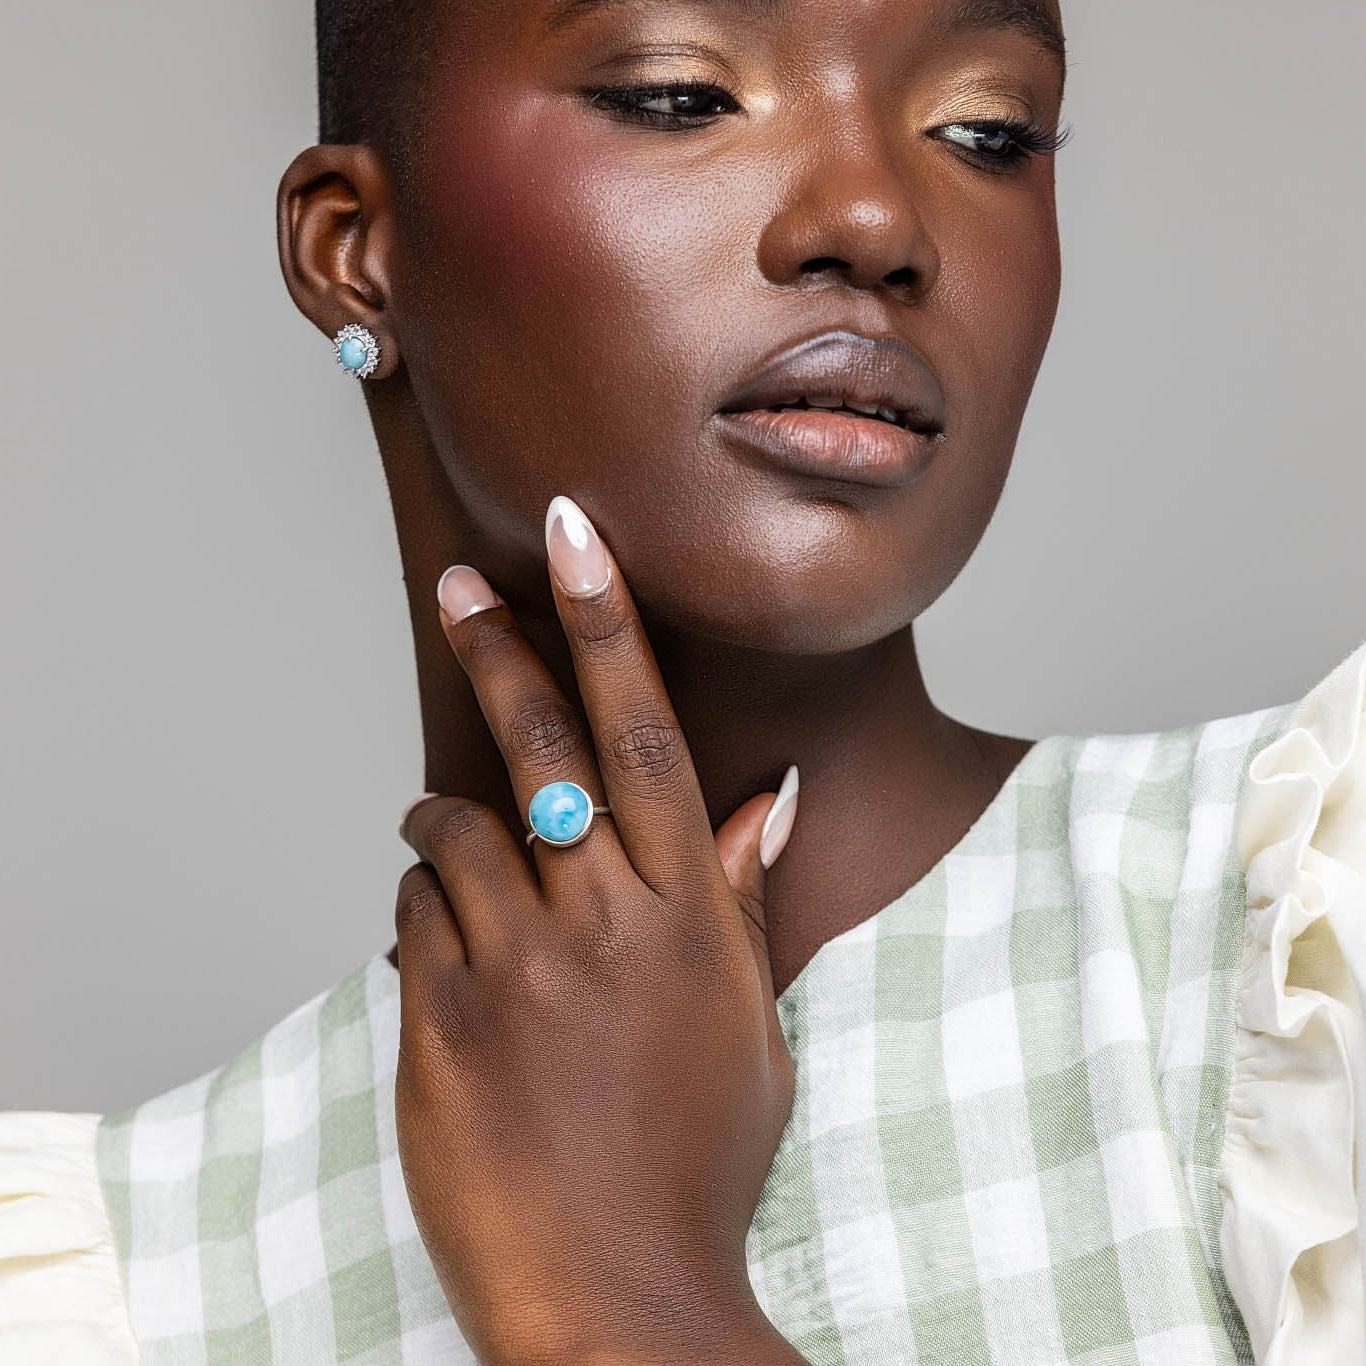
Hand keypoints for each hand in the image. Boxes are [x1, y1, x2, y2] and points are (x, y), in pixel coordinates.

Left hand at [392, 494, 805, 1364]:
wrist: (617, 1292)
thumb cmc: (698, 1157)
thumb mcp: (749, 1027)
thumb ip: (742, 903)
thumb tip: (768, 803)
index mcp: (688, 913)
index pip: (643, 732)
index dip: (609, 624)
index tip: (576, 537)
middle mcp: (601, 920)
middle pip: (538, 745)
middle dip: (500, 647)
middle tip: (460, 581)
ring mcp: (514, 970)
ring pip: (452, 831)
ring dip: (444, 818)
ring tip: (449, 835)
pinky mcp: (439, 1022)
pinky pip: (411, 919)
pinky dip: (426, 913)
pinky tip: (454, 955)